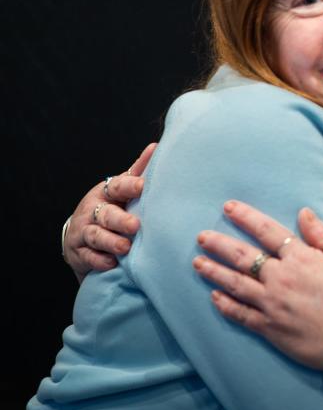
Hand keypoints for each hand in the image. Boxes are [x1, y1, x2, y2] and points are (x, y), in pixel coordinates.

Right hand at [64, 143, 155, 280]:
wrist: (81, 234)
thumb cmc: (111, 206)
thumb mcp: (121, 189)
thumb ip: (137, 171)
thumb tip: (155, 146)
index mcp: (106, 192)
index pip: (117, 186)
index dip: (129, 186)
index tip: (143, 186)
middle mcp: (92, 210)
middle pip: (105, 214)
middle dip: (119, 220)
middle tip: (135, 225)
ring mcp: (84, 231)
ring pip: (95, 236)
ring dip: (110, 241)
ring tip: (125, 247)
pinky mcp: (79, 252)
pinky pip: (88, 257)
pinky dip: (100, 260)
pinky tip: (112, 262)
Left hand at [194, 200, 322, 371]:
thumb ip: (322, 234)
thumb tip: (303, 212)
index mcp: (301, 258)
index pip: (267, 231)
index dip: (246, 217)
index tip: (228, 208)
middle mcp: (281, 278)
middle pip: (243, 256)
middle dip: (220, 244)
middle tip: (202, 237)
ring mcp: (273, 305)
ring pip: (235, 284)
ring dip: (214, 272)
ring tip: (197, 263)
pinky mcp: (271, 329)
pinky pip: (241, 315)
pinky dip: (225, 306)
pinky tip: (213, 298)